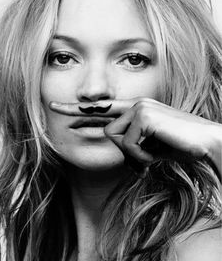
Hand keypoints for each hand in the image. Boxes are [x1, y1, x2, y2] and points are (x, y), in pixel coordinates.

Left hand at [49, 98, 221, 176]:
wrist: (205, 143)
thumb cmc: (178, 145)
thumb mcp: (149, 146)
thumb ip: (131, 144)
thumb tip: (119, 151)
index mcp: (135, 108)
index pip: (101, 107)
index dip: (76, 107)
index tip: (55, 106)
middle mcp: (135, 103)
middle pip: (107, 130)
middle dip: (125, 151)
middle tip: (146, 156)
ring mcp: (139, 107)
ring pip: (115, 139)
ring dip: (135, 155)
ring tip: (155, 154)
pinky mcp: (144, 115)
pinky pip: (128, 145)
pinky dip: (142, 157)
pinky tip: (158, 154)